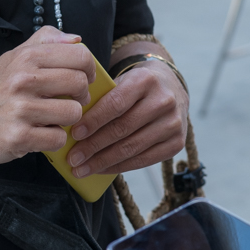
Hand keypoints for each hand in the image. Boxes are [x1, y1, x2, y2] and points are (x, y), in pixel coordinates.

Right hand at [0, 27, 94, 165]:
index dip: (88, 69)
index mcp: (26, 57)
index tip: (83, 79)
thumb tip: (77, 39)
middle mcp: (22, 80)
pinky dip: (53, 139)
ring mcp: (20, 109)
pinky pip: (58, 138)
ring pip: (73, 113)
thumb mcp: (14, 56)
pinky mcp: (19, 137)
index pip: (79, 56)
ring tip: (52, 118)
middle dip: (81, 95)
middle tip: (69, 101)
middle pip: (79, 84)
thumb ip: (45, 41)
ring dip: (67, 120)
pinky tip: (40, 133)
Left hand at [66, 60, 186, 177]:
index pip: (115, 104)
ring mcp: (173, 123)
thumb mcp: (121, 81)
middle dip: (93, 146)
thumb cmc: (135, 87)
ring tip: (82, 169)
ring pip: (132, 148)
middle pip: (122, 129)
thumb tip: (72, 126)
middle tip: (73, 158)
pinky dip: (120, 167)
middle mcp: (163, 101)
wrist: (170, 88)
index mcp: (146, 80)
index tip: (74, 135)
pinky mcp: (177, 143)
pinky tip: (102, 169)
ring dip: (103, 162)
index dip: (93, 121)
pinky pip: (144, 160)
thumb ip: (101, 97)